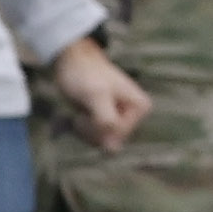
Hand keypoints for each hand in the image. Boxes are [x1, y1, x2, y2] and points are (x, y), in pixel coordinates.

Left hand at [49, 34, 151, 149]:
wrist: (72, 61)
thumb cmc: (86, 75)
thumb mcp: (96, 96)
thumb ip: (107, 121)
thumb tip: (113, 150)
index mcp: (140, 107)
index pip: (118, 133)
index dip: (98, 126)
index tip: (87, 110)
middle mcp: (134, 115)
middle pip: (112, 140)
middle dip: (93, 130)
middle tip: (82, 114)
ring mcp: (120, 119)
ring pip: (103, 142)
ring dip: (87, 132)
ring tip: (81, 114)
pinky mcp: (106, 122)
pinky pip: (97, 138)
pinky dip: (85, 132)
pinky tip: (80, 118)